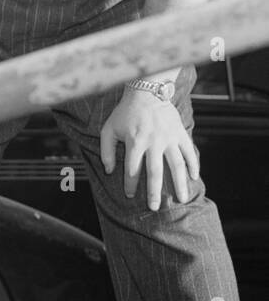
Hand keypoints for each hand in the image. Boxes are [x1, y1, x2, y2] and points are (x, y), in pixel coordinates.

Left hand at [100, 88, 198, 210]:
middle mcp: (153, 142)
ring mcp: (169, 138)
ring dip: (179, 184)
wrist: (147, 92)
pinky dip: (193, 165)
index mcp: (134, 142)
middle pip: (155, 172)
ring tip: (181, 199)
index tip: (129, 196)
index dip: (130, 185)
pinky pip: (189, 152)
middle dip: (154, 192)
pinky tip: (194, 178)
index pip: (132, 170)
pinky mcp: (181, 133)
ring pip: (177, 165)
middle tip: (154, 208)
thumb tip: (109, 171)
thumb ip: (106, 150)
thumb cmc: (125, 113)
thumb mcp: (108, 129)